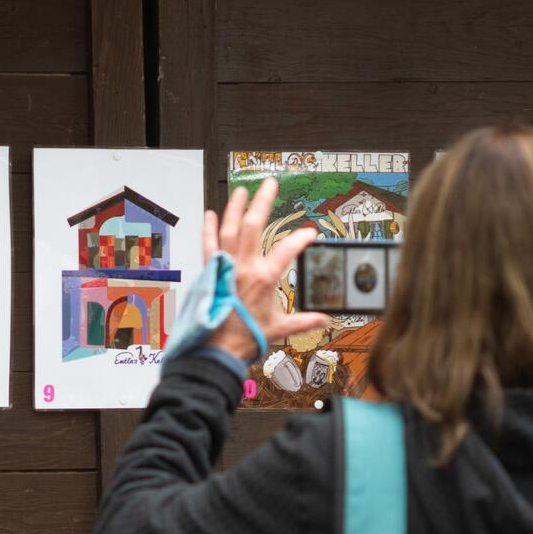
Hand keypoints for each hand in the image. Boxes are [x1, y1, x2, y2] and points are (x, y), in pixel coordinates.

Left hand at [202, 179, 328, 361]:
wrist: (218, 349)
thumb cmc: (246, 337)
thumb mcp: (280, 328)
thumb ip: (304, 321)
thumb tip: (324, 319)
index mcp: (264, 278)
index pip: (288, 249)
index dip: (302, 239)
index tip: (310, 233)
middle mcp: (244, 267)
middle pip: (254, 226)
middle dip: (263, 202)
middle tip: (269, 184)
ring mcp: (226, 267)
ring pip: (230, 229)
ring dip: (235, 208)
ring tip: (241, 191)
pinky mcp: (211, 272)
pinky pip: (208, 245)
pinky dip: (208, 229)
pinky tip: (210, 214)